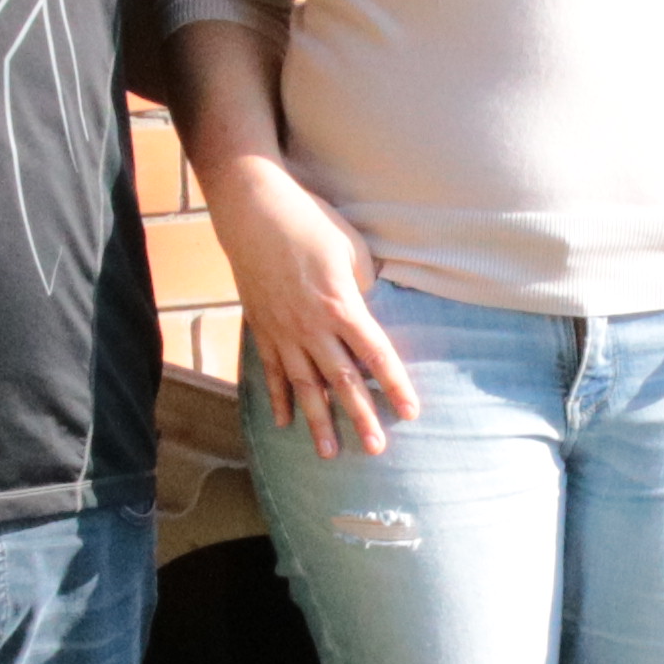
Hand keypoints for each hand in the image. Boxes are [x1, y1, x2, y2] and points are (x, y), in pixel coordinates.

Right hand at [207, 152, 421, 460]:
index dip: (395, 385)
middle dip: (361, 417)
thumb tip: (366, 313)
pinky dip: (278, 398)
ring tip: (329, 454)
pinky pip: (271, 371)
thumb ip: (363, 288)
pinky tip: (285, 423)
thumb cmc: (309, 222)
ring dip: (318, 422)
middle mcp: (312, 326)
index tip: (410, 412)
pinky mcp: (261, 327)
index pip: (376, 355)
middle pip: (342, 381)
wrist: (253, 209)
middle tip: (376, 450)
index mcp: (342, 305)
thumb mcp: (350, 250)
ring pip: (304, 386)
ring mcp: (283, 330)